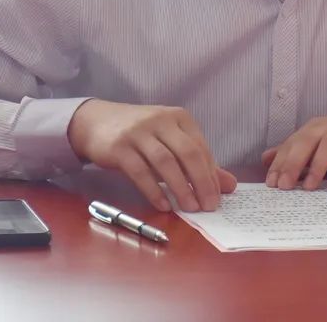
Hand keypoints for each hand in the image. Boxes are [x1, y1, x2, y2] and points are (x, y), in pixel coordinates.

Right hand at [66, 100, 236, 212]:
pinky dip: (154, 190)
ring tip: (189, 208)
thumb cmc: (140, 134)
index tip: (217, 198)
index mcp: (179, 117)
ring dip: (181, 188)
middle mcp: (161, 121)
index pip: (201, 148)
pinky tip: (163, 205)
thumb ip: (200, 162)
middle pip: (188, 153)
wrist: (97, 122)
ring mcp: (138, 132)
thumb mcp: (171, 141)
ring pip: (166, 162)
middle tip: (208, 206)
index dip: (212, 175)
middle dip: (202, 182)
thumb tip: (230, 185)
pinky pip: (140, 171)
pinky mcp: (119, 146)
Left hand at [262, 114, 326, 191]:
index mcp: (318, 127)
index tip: (271, 183)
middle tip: (284, 185)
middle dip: (294, 162)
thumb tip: (266, 158)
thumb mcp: (322, 148)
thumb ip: (296, 153)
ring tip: (309, 187)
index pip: (294, 141)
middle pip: (309, 139)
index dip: (281, 161)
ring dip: (318, 165)